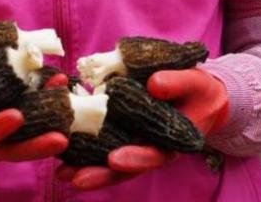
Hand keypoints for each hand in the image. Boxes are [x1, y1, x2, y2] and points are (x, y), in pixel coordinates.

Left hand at [55, 68, 228, 189]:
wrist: (198, 93)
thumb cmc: (199, 89)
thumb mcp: (195, 82)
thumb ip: (178, 83)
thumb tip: (154, 85)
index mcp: (172, 142)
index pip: (153, 155)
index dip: (135, 158)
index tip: (115, 159)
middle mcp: (151, 147)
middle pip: (126, 167)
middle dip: (101, 174)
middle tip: (76, 179)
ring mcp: (135, 141)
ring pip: (111, 161)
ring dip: (87, 168)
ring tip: (62, 173)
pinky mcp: (123, 131)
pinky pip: (104, 142)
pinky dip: (85, 147)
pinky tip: (63, 150)